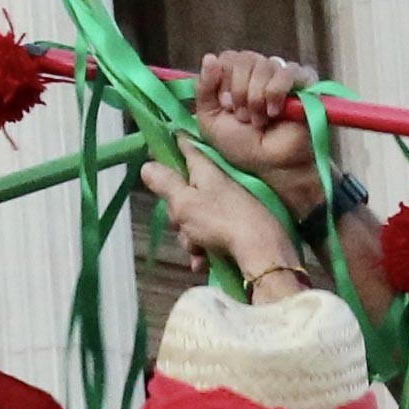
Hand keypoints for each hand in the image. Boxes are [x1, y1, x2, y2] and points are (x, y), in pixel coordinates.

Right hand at [154, 146, 305, 282]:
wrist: (260, 250)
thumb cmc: (219, 222)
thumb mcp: (184, 203)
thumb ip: (165, 184)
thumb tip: (147, 165)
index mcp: (204, 169)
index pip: (184, 146)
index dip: (168, 147)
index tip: (154, 153)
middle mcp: (216, 183)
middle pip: (183, 192)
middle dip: (176, 213)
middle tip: (179, 223)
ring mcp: (226, 205)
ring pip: (193, 218)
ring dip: (189, 237)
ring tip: (196, 250)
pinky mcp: (234, 226)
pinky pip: (208, 235)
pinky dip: (203, 249)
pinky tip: (203, 262)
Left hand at [187, 50, 325, 206]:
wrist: (270, 164)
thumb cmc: (241, 146)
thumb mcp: (210, 120)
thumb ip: (203, 89)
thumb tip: (209, 57)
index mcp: (236, 77)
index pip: (228, 57)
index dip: (223, 79)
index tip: (225, 105)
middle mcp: (258, 72)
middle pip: (245, 58)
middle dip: (239, 90)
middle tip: (242, 116)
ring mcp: (281, 75)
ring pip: (265, 64)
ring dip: (256, 96)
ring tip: (259, 120)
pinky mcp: (303, 82)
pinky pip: (288, 71)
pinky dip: (276, 92)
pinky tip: (275, 112)